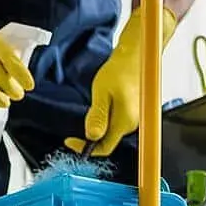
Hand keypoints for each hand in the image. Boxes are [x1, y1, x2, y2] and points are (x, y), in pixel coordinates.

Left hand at [65, 6, 176, 156]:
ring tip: (97, 103)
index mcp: (125, 122)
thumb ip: (98, 116)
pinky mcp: (132, 113)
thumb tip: (92, 136)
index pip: (104, 148)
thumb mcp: (102, 93)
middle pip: (106, 141)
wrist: (136, 56)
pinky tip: (104, 102)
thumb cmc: (119, 71)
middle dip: (90, 135)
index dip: (85, 149)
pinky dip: (104, 119)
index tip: (69, 140)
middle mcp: (132, 124)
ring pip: (110, 132)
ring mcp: (134, 119)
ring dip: (98, 125)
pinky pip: (114, 123)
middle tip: (84, 115)